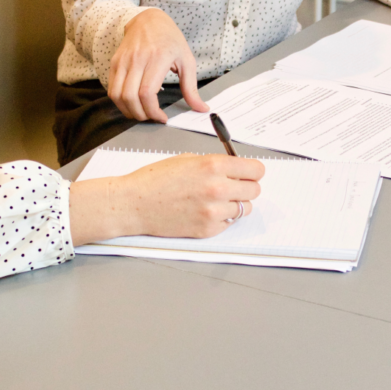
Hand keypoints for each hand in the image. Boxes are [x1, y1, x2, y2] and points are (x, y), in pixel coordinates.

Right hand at [68, 154, 264, 243]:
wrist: (134, 203)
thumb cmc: (155, 179)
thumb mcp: (187, 159)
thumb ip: (215, 163)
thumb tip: (236, 168)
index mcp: (213, 165)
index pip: (256, 170)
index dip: (252, 171)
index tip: (248, 173)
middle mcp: (218, 188)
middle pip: (254, 190)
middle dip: (245, 187)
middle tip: (232, 187)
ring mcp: (213, 211)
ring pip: (244, 209)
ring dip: (235, 204)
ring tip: (216, 200)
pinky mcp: (207, 229)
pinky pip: (229, 223)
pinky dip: (222, 218)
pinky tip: (204, 211)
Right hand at [108, 9, 209, 122]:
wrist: (149, 20)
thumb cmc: (170, 40)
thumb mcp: (187, 60)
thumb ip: (191, 88)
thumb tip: (201, 108)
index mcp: (158, 58)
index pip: (147, 92)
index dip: (152, 111)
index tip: (162, 117)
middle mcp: (137, 59)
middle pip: (130, 97)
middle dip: (141, 115)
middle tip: (151, 118)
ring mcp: (123, 60)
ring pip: (117, 95)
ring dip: (128, 111)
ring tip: (141, 113)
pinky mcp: (115, 62)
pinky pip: (112, 89)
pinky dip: (120, 102)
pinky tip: (132, 104)